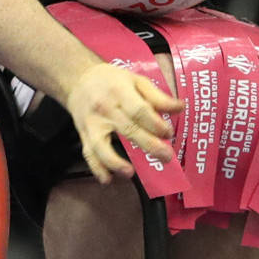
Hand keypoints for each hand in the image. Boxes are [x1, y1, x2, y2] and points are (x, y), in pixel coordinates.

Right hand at [62, 61, 183, 182]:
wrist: (78, 79)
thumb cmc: (112, 80)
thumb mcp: (136, 80)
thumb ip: (157, 96)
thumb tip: (180, 107)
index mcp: (120, 92)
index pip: (140, 111)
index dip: (156, 124)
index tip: (168, 133)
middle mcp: (105, 109)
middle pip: (127, 130)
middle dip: (149, 146)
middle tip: (166, 157)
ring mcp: (92, 124)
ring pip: (101, 146)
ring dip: (115, 162)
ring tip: (131, 173)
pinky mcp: (84, 135)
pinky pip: (89, 154)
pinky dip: (97, 168)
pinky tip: (108, 179)